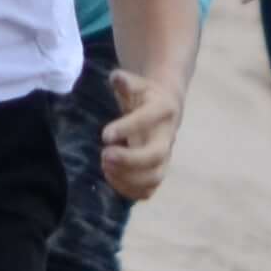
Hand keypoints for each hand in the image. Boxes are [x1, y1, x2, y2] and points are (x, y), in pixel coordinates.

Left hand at [98, 63, 182, 202]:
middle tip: (104, 154)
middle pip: (156, 156)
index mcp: (163, 110)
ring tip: (105, 164)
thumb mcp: (137, 83)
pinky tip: (110, 175)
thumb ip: (126, 81)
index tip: (105, 135)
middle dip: (129, 160)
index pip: (148, 120)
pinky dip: (128, 190)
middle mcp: (167, 137)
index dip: (127, 128)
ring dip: (127, 177)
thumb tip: (117, 79)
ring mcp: (164, 158)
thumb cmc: (145, 95)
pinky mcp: (157, 172)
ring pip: (154, 177)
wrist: (165, 108)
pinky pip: (148, 191)